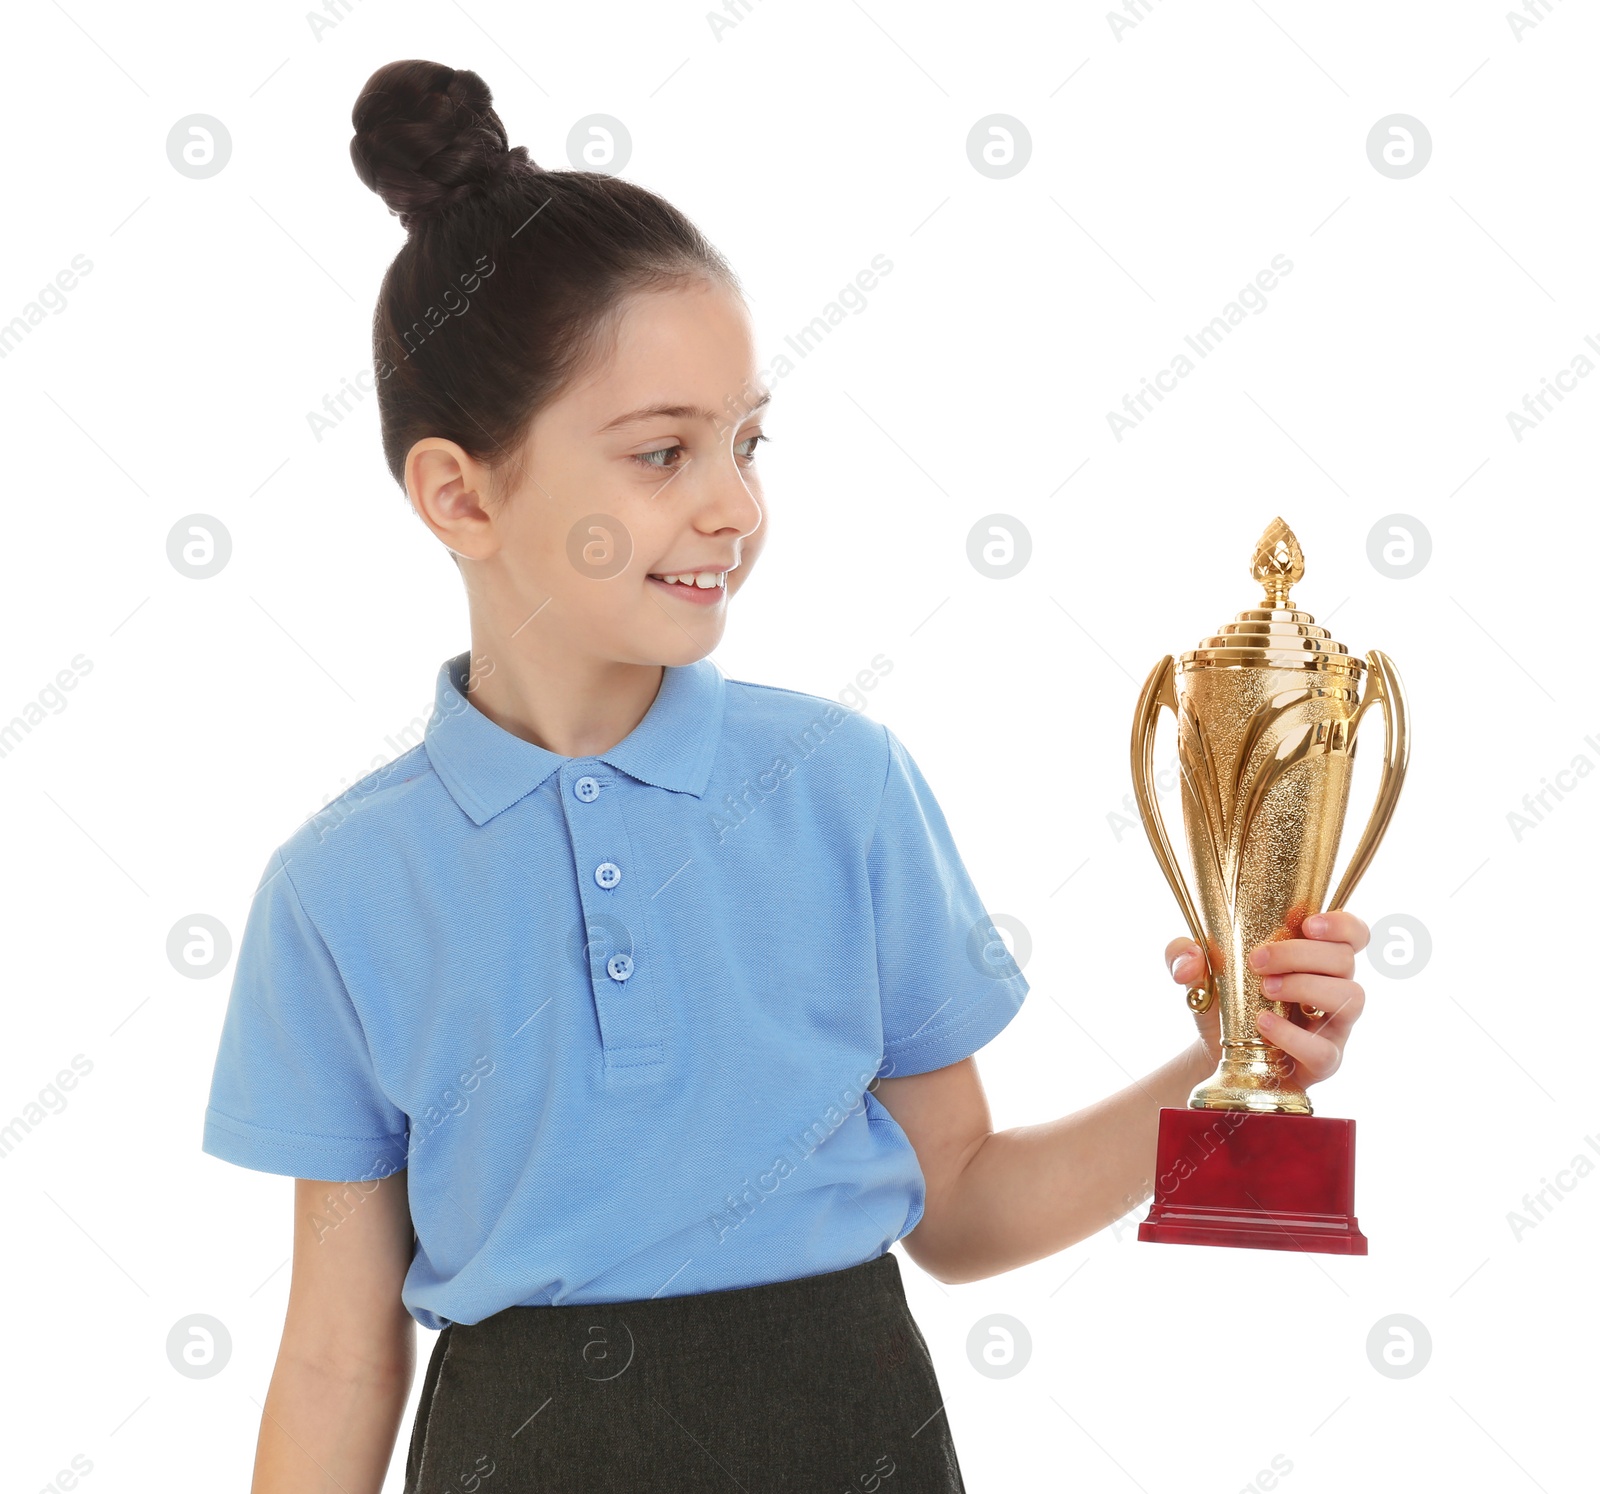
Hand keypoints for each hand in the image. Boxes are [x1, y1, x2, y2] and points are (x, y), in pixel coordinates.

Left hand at [1164, 910, 1369, 1086]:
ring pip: (1350, 997)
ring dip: (1306, 987)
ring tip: (1264, 990)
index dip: (1341, 924)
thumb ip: (1183, 954)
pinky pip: (1326, 1050)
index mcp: (1314, 957)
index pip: (1353, 933)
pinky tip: (1262, 1024)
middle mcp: (1334, 987)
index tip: (1307, 924)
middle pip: (1345, 959)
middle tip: (1257, 961)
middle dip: (1300, 954)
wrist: (1216, 1051)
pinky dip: (1293, 1035)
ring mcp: (1334, 1025)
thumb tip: (1188, 958)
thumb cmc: (1224, 1001)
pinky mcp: (1325, 1060)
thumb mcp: (1199, 971)